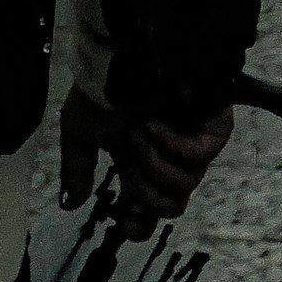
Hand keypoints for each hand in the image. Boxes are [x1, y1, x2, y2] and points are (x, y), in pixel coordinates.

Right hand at [59, 85, 234, 236]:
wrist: (123, 56)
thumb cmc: (104, 88)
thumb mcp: (81, 131)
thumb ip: (77, 170)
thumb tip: (69, 205)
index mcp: (139, 164)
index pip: (147, 214)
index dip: (137, 226)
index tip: (120, 218)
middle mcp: (167, 160)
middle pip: (170, 208)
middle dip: (144, 193)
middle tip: (129, 167)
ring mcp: (191, 147)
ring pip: (181, 187)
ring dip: (152, 162)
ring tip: (139, 132)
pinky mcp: (212, 133)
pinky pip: (196, 158)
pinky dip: (170, 143)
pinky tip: (156, 123)